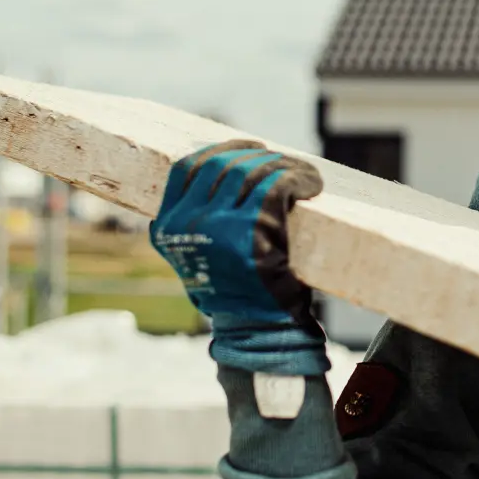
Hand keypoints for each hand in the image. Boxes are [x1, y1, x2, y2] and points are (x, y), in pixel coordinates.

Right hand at [149, 139, 328, 374]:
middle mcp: (187, 224)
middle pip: (221, 165)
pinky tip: (311, 183)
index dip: (217, 150)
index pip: (186, 168)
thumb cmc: (236, 290)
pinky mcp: (253, 230)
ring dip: (281, 165)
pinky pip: (278, 185)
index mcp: (167, 228)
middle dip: (253, 156)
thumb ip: (196, 221)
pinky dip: (299, 177)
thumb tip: (222, 172)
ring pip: (252, 172)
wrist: (257, 329)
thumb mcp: (199, 255)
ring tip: (299, 171)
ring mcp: (219, 226)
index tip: (243, 149)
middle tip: (275, 159)